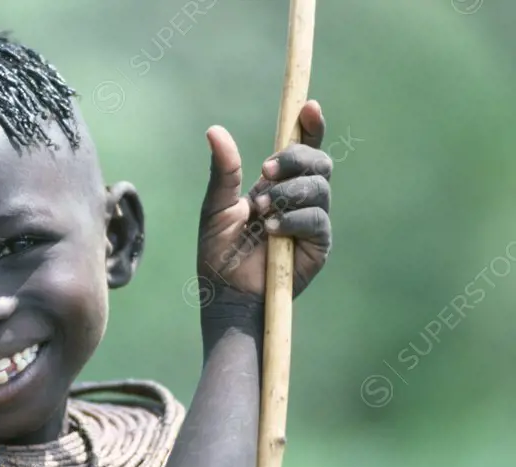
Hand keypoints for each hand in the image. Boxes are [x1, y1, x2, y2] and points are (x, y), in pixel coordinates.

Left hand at [197, 100, 331, 299]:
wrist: (225, 291)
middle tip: (265, 172)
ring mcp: (311, 220)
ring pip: (319, 188)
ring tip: (261, 211)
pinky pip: (316, 219)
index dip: (310, 126)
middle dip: (296, 159)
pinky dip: (292, 220)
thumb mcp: (216, 207)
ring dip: (288, 193)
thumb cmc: (219, 252)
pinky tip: (271, 231)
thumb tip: (215, 130)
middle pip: (319, 162)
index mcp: (277, 185)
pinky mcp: (318, 244)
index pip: (303, 148)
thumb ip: (223, 171)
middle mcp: (299, 198)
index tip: (308, 108)